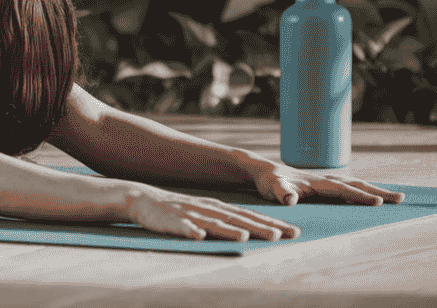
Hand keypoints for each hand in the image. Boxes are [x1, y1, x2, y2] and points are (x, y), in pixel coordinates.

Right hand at [122, 183, 300, 240]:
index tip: (294, 232)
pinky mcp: (171, 220)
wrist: (143, 199)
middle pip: (237, 219)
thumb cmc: (177, 211)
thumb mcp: (205, 214)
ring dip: (228, 230)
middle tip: (282, 235)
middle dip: (259, 227)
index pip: (250, 216)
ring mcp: (189, 214)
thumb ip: (224, 222)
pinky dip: (190, 231)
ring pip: (212, 223)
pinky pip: (181, 227)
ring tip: (244, 237)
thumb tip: (249, 232)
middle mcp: (208, 209)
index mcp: (218, 208)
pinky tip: (198, 236)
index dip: (272, 223)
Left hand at [250, 162, 405, 206]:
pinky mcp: (324, 185)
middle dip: (378, 191)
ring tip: (395, 196)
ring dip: (374, 189)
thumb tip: (290, 199)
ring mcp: (325, 181)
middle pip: (356, 184)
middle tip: (401, 198)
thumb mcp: (271, 189)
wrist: (264, 171)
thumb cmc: (268, 182)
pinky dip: (363, 190)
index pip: (342, 190)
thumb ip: (281, 193)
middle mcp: (324, 180)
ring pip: (355, 184)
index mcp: (316, 183)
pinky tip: (371, 195)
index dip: (359, 196)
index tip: (379, 202)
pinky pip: (349, 187)